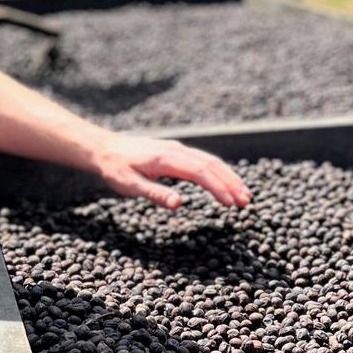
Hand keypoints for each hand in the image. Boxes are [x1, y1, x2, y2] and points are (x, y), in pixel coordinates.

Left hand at [92, 135, 250, 209]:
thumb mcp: (129, 186)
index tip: (230, 203)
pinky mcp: (177, 152)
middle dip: (231, 182)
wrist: (105, 148)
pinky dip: (219, 171)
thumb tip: (178, 204)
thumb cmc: (115, 169)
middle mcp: (176, 150)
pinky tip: (226, 182)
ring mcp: (178, 149)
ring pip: (210, 161)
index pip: (199, 172)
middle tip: (246, 201)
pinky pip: (203, 160)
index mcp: (166, 158)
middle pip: (211, 164)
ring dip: (228, 176)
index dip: (217, 187)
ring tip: (244, 194)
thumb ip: (154, 194)